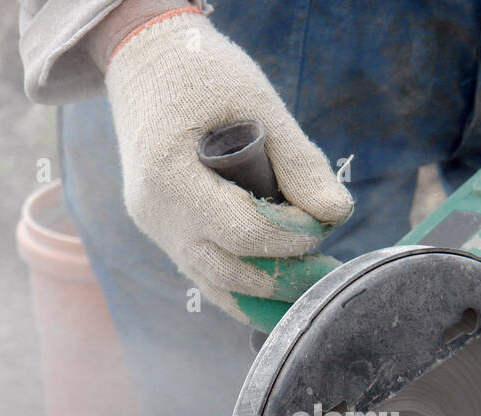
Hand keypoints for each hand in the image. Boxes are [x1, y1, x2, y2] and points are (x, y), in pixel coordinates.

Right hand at [103, 9, 352, 319]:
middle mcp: (155, 213)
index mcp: (170, 175)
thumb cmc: (203, 71)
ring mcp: (155, 227)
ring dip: (267, 291)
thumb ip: (298, 161)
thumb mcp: (259, 103)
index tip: (325, 222)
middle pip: (228, 271)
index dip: (292, 237)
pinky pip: (205, 274)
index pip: (243, 231)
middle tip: (329, 267)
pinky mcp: (163, 231)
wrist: (143, 59)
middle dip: (284, 275)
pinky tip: (281, 287)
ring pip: (216, 284)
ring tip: (312, 279)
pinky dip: (243, 287)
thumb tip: (338, 213)